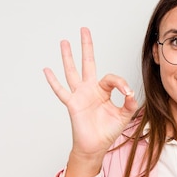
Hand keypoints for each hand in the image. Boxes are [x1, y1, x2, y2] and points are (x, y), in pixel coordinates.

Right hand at [43, 27, 137, 176]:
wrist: (96, 146)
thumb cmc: (108, 131)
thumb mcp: (124, 115)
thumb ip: (129, 103)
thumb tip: (130, 93)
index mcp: (103, 91)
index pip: (111, 78)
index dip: (120, 83)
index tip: (126, 93)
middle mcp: (90, 89)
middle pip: (87, 63)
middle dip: (86, 46)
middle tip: (84, 29)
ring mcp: (79, 95)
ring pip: (72, 72)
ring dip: (68, 57)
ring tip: (64, 42)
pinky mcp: (72, 104)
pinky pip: (61, 91)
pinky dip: (53, 81)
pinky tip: (47, 70)